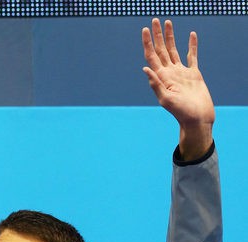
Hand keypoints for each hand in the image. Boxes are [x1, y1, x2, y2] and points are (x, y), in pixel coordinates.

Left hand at [142, 19, 213, 160]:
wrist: (197, 119)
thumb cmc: (182, 112)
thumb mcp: (166, 99)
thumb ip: (155, 84)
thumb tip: (145, 68)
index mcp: (161, 78)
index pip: (151, 56)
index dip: (147, 43)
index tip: (145, 29)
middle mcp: (169, 73)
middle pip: (161, 50)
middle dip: (157, 35)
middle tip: (155, 20)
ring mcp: (181, 73)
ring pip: (174, 50)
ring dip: (170, 37)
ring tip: (168, 23)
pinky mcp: (193, 74)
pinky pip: (191, 56)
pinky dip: (191, 45)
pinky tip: (191, 35)